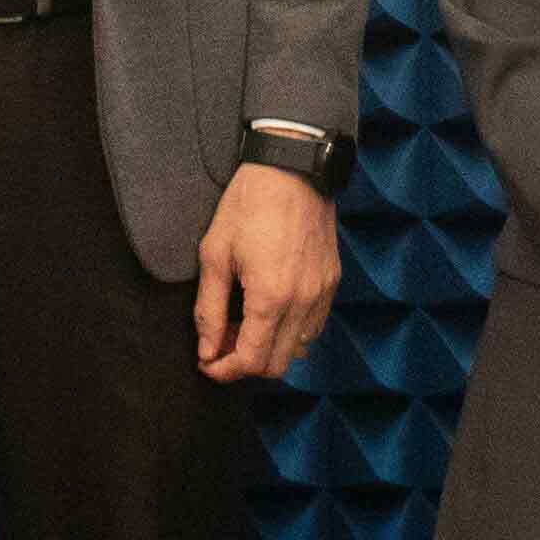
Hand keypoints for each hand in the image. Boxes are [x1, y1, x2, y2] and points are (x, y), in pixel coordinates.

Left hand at [194, 162, 341, 383]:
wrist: (291, 168)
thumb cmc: (248, 205)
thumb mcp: (214, 254)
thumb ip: (209, 309)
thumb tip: (207, 350)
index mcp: (271, 297)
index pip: (251, 361)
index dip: (224, 371)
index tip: (207, 363)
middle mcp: (303, 302)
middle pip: (276, 365)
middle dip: (244, 363)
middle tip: (220, 342)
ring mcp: (322, 293)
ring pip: (298, 349)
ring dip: (268, 348)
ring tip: (243, 324)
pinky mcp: (332, 282)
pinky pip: (313, 326)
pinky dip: (289, 332)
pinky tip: (269, 310)